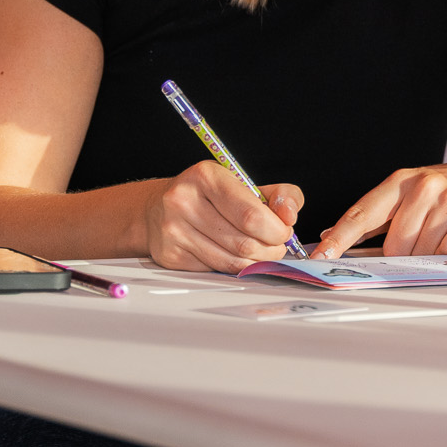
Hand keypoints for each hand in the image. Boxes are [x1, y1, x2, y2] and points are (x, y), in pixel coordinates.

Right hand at [145, 161, 301, 272]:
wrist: (157, 208)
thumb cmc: (209, 195)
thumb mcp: (245, 183)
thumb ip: (279, 195)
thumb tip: (289, 216)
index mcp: (206, 176)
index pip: (251, 215)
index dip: (276, 230)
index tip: (284, 231)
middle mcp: (184, 201)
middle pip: (244, 242)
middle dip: (271, 249)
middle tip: (276, 245)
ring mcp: (174, 230)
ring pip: (232, 262)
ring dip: (256, 262)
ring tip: (261, 252)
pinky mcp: (170, 255)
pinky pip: (216, 270)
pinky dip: (234, 267)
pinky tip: (234, 255)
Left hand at [315, 151, 446, 257]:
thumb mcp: (412, 192)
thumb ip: (377, 214)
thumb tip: (332, 232)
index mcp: (400, 182)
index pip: (362, 213)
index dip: (339, 237)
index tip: (321, 256)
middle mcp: (422, 186)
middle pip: (394, 243)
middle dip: (400, 258)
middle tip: (414, 252)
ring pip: (421, 250)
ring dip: (427, 257)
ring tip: (440, 241)